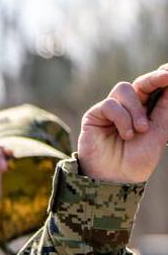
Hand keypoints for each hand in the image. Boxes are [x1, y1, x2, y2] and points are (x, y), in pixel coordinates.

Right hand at [76, 66, 167, 184]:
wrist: (118, 178)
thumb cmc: (139, 159)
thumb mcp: (160, 131)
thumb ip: (166, 107)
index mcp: (146, 109)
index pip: (154, 87)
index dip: (162, 76)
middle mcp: (128, 107)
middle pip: (141, 82)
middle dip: (154, 79)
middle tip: (167, 77)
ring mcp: (111, 110)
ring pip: (124, 89)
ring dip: (136, 109)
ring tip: (141, 130)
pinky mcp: (94, 116)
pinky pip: (110, 104)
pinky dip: (122, 118)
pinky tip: (126, 135)